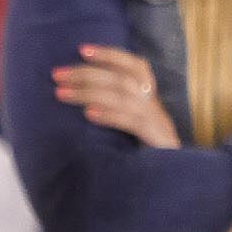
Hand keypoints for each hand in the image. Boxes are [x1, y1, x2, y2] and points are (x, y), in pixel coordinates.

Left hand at [54, 44, 179, 147]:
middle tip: (57, 75)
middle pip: (122, 80)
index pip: (135, 66)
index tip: (82, 50)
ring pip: (123, 97)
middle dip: (86, 74)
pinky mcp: (157, 139)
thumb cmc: (144, 154)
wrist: (174, 182)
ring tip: (61, 93)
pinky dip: (109, 115)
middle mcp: (155, 107)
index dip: (110, 55)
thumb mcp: (131, 127)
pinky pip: (132, 122)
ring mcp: (157, 123)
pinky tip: (89, 114)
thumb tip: (78, 93)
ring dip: (89, 92)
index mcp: (150, 100)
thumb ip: (116, 109)